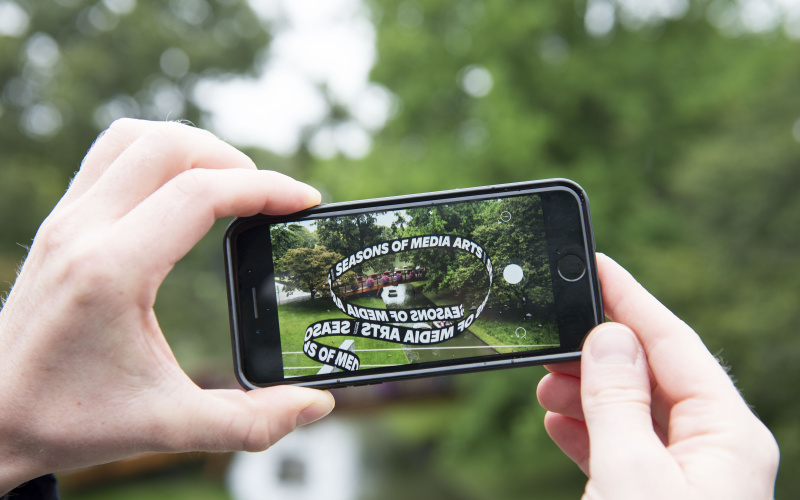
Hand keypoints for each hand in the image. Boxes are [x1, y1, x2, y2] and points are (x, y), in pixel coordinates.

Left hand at [0, 119, 334, 493]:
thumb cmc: (71, 420)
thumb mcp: (169, 426)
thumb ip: (251, 422)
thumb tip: (316, 404)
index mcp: (112, 271)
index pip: (200, 193)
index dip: (265, 189)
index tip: (303, 201)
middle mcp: (83, 231)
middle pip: (168, 145)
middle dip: (232, 161)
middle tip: (266, 199)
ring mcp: (65, 221)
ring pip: (134, 137)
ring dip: (191, 148)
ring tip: (226, 186)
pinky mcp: (59, 223)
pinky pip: (111, 155)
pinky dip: (156, 156)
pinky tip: (180, 195)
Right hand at [537, 254, 778, 499]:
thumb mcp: (630, 472)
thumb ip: (617, 400)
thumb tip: (610, 337)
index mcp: (728, 435)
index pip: (674, 343)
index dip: (630, 298)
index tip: (594, 265)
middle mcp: (716, 449)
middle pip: (653, 373)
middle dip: (597, 354)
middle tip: (551, 339)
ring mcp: (690, 475)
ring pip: (635, 410)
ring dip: (587, 393)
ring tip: (547, 386)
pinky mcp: (660, 495)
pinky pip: (625, 446)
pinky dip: (589, 430)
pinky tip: (559, 421)